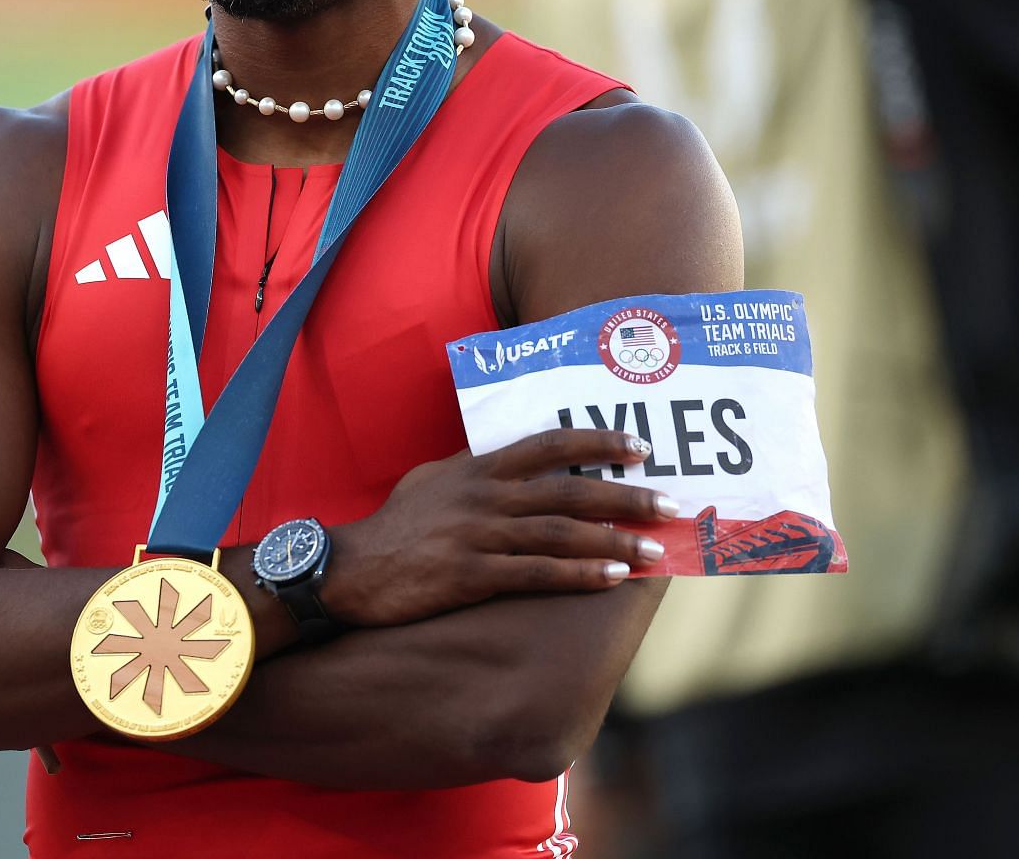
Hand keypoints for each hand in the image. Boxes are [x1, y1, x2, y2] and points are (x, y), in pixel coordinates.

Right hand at [321, 426, 678, 628]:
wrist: (347, 569)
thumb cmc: (394, 526)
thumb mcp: (432, 481)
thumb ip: (474, 470)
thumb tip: (510, 462)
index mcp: (477, 467)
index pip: (549, 444)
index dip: (598, 441)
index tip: (640, 446)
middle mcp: (484, 495)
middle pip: (569, 488)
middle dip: (626, 494)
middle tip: (671, 502)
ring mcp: (477, 534)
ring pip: (560, 532)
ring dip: (614, 539)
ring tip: (656, 548)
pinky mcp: (470, 575)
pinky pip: (536, 573)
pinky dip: (578, 574)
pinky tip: (611, 577)